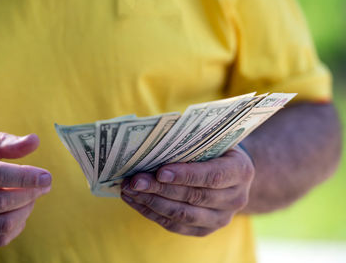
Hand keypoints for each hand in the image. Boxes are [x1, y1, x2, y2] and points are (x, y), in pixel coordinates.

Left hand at [121, 146, 253, 236]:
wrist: (229, 173)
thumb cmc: (215, 150)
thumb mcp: (212, 140)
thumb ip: (192, 142)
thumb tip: (154, 143)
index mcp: (241, 171)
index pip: (213, 176)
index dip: (186, 175)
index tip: (159, 172)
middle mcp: (236, 198)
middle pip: (194, 197)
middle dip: (160, 189)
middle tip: (135, 180)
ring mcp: (221, 218)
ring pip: (182, 215)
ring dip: (152, 202)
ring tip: (129, 190)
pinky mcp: (204, 230)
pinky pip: (175, 226)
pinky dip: (152, 213)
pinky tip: (135, 201)